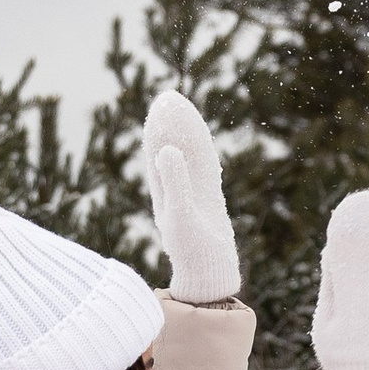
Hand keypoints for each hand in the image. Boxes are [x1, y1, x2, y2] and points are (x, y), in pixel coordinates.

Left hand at [142, 90, 239, 303]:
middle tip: (168, 97)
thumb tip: (168, 149)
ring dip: (185, 133)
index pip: (158, 153)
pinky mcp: (208, 198)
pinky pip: (204, 168)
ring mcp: (192, 193)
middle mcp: (175, 190)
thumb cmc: (191, 249)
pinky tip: (199, 134)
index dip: (158, 129)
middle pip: (172, 149)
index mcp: (162, 192)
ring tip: (182, 107)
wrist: (210, 272)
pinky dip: (201, 149)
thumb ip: (176, 181)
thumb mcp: (180, 213)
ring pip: (189, 156)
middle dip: (171, 125)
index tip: (159, 107)